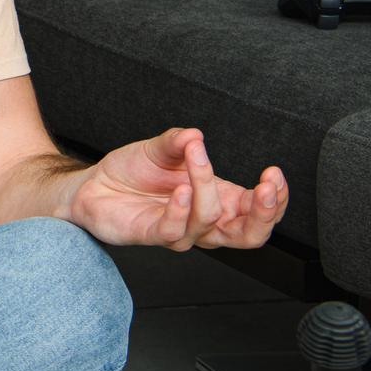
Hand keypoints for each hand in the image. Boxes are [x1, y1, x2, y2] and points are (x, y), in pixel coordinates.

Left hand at [65, 128, 286, 250]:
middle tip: (265, 187)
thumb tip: (195, 134)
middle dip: (264, 214)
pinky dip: (180, 210)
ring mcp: (179, 230)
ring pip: (209, 222)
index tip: (274, 174)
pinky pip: (173, 231)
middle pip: (249, 236)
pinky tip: (181, 190)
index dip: (275, 199)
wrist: (94, 184)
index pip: (259, 212)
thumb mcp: (162, 147)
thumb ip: (181, 141)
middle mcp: (203, 220)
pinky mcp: (151, 235)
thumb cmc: (134, 171)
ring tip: (195, 158)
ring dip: (206, 187)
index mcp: (218, 199)